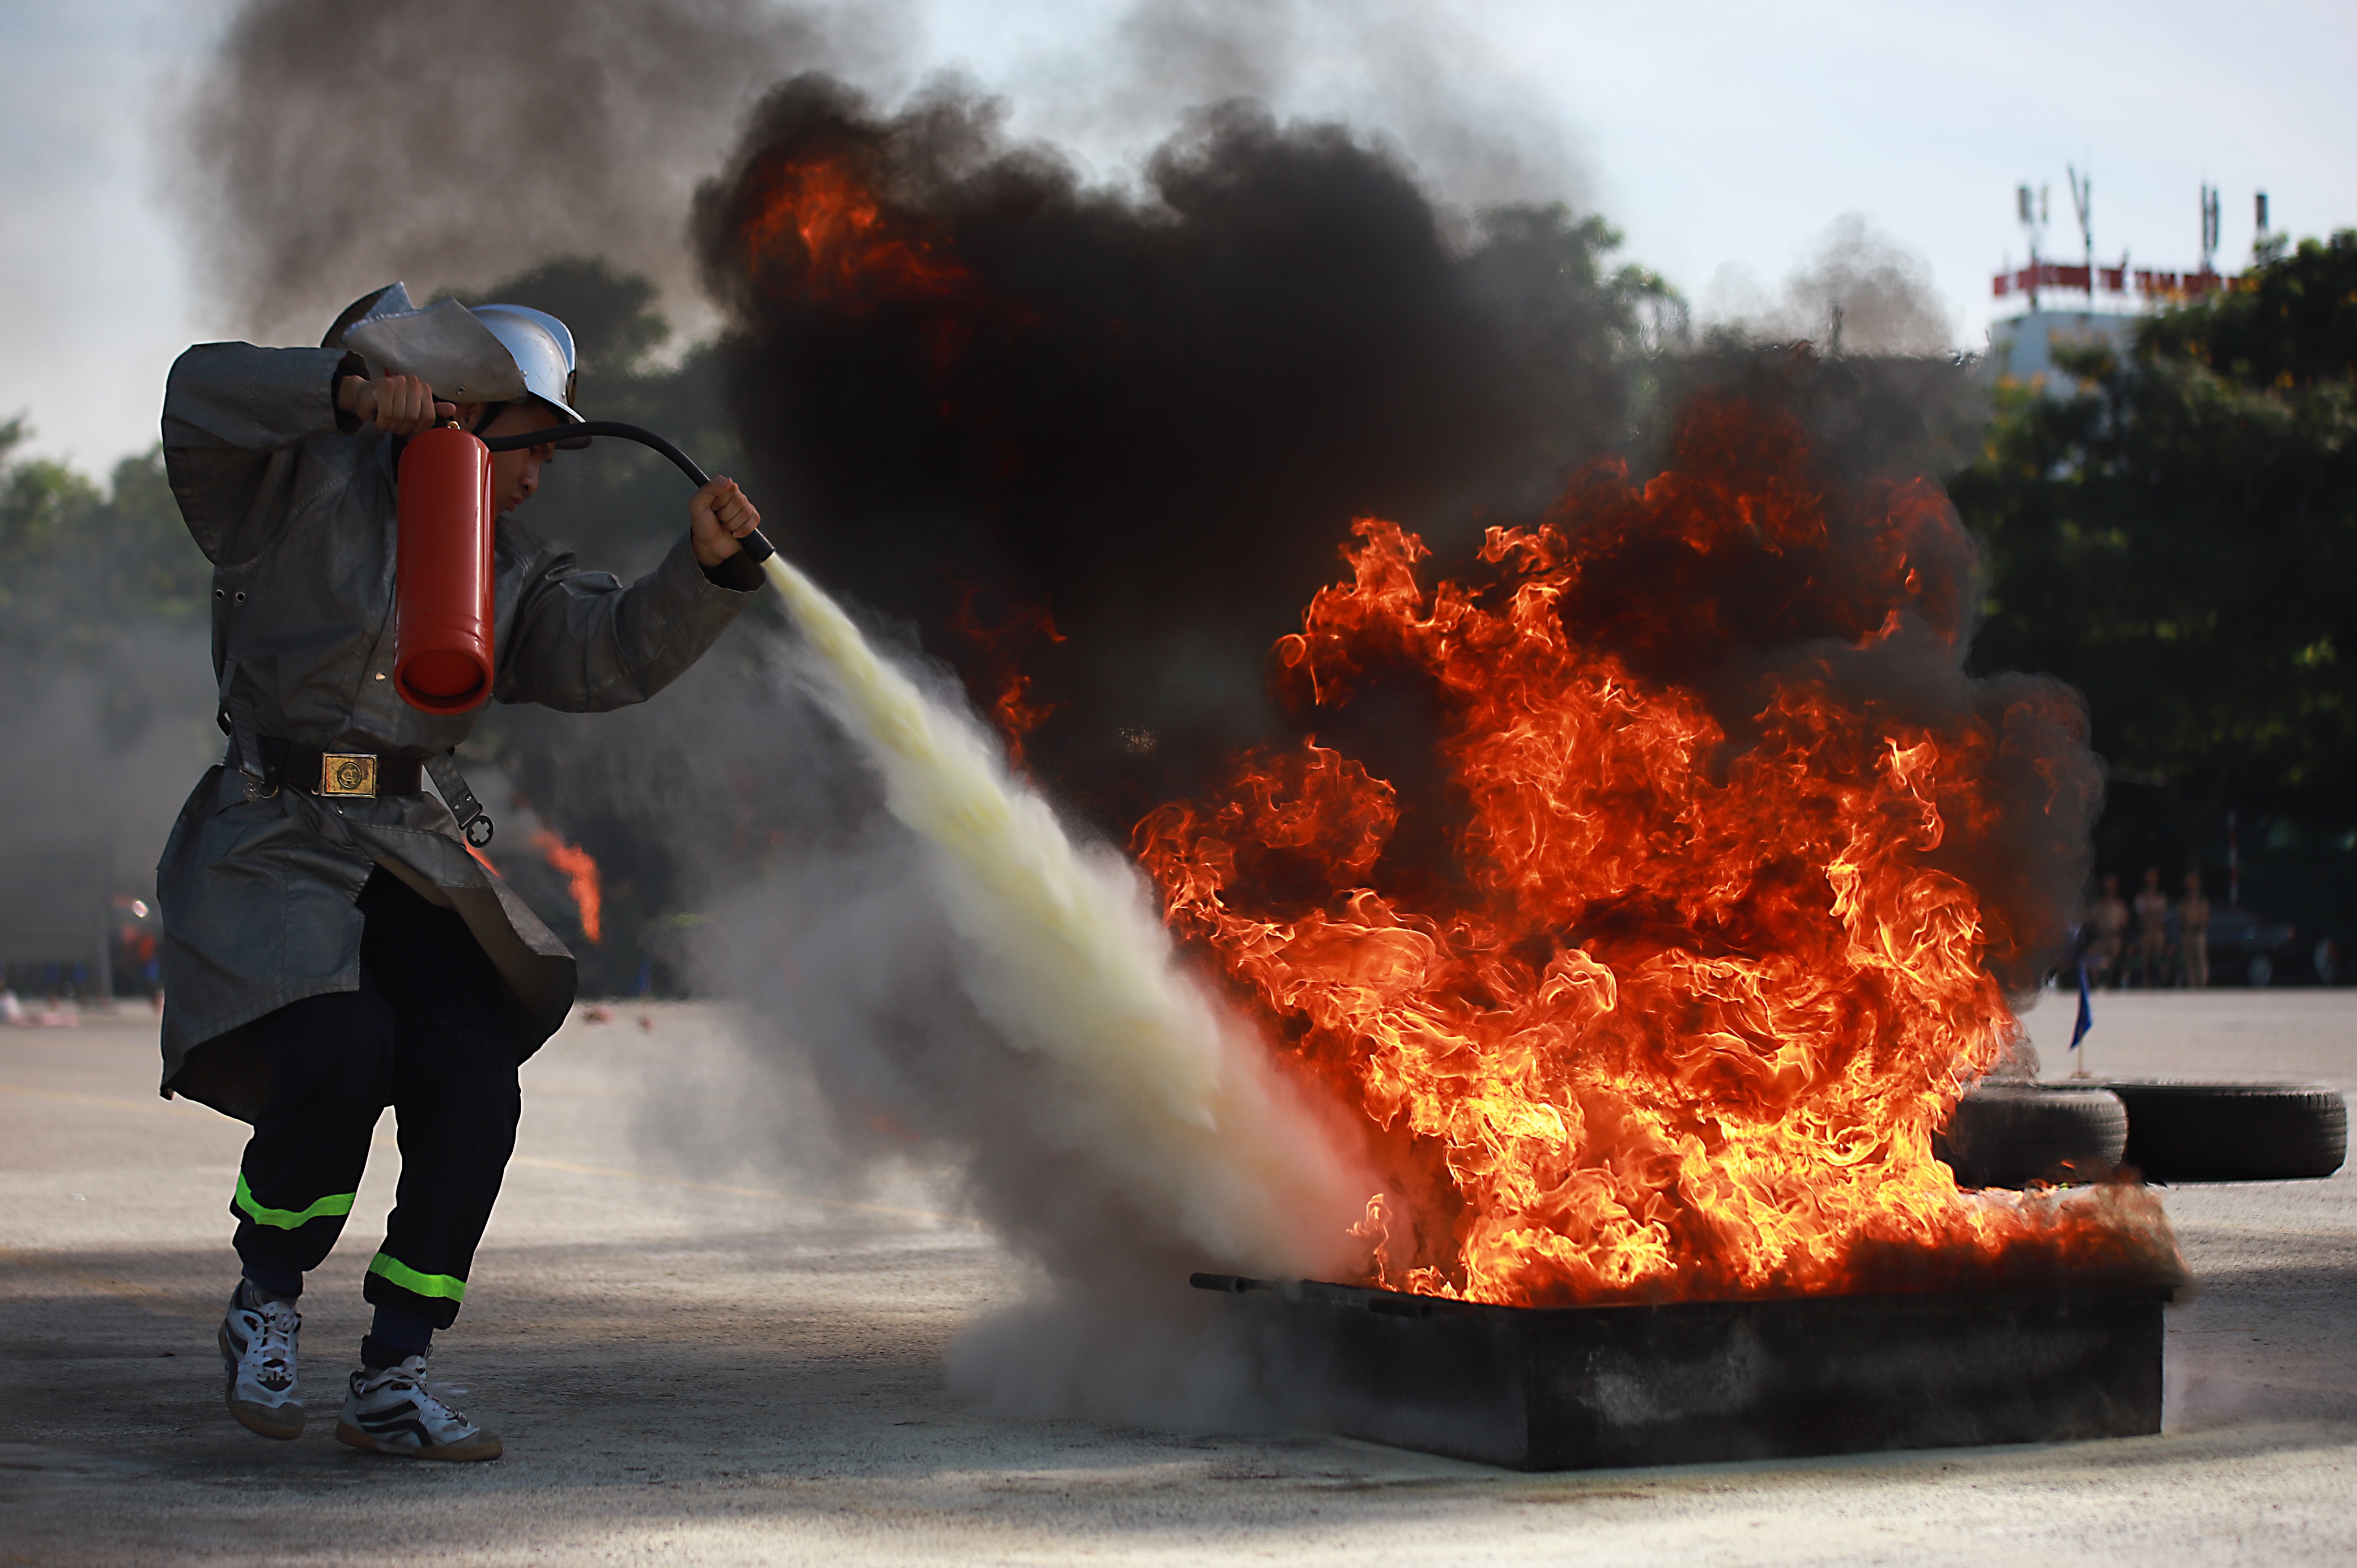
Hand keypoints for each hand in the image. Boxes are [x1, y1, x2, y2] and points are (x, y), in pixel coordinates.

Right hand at [338, 373, 454, 436]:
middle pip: (414, 418)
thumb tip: (452, 409)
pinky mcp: (383, 387)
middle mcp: (413, 382)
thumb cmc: (390, 406)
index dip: (418, 429)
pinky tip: (377, 416)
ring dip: (390, 426)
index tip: (409, 429)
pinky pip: (386, 414)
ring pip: (399, 417)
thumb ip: (432, 411)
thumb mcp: (413, 410)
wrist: (364, 396)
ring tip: (385, 420)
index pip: (429, 417)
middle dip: (402, 428)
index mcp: (423, 388)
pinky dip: (381, 421)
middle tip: (393, 425)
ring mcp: (398, 382)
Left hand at [689, 477, 760, 565]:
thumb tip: (727, 480)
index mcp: (721, 488)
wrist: (710, 545)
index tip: (712, 507)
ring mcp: (745, 507)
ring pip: (745, 512)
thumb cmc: (703, 525)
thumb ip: (708, 489)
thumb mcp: (696, 505)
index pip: (730, 487)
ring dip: (732, 524)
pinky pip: (754, 520)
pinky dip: (743, 529)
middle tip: (718, 517)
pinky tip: (734, 531)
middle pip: (739, 501)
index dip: (720, 501)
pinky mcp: (752, 519)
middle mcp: (734, 495)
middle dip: (725, 514)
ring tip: (724, 524)